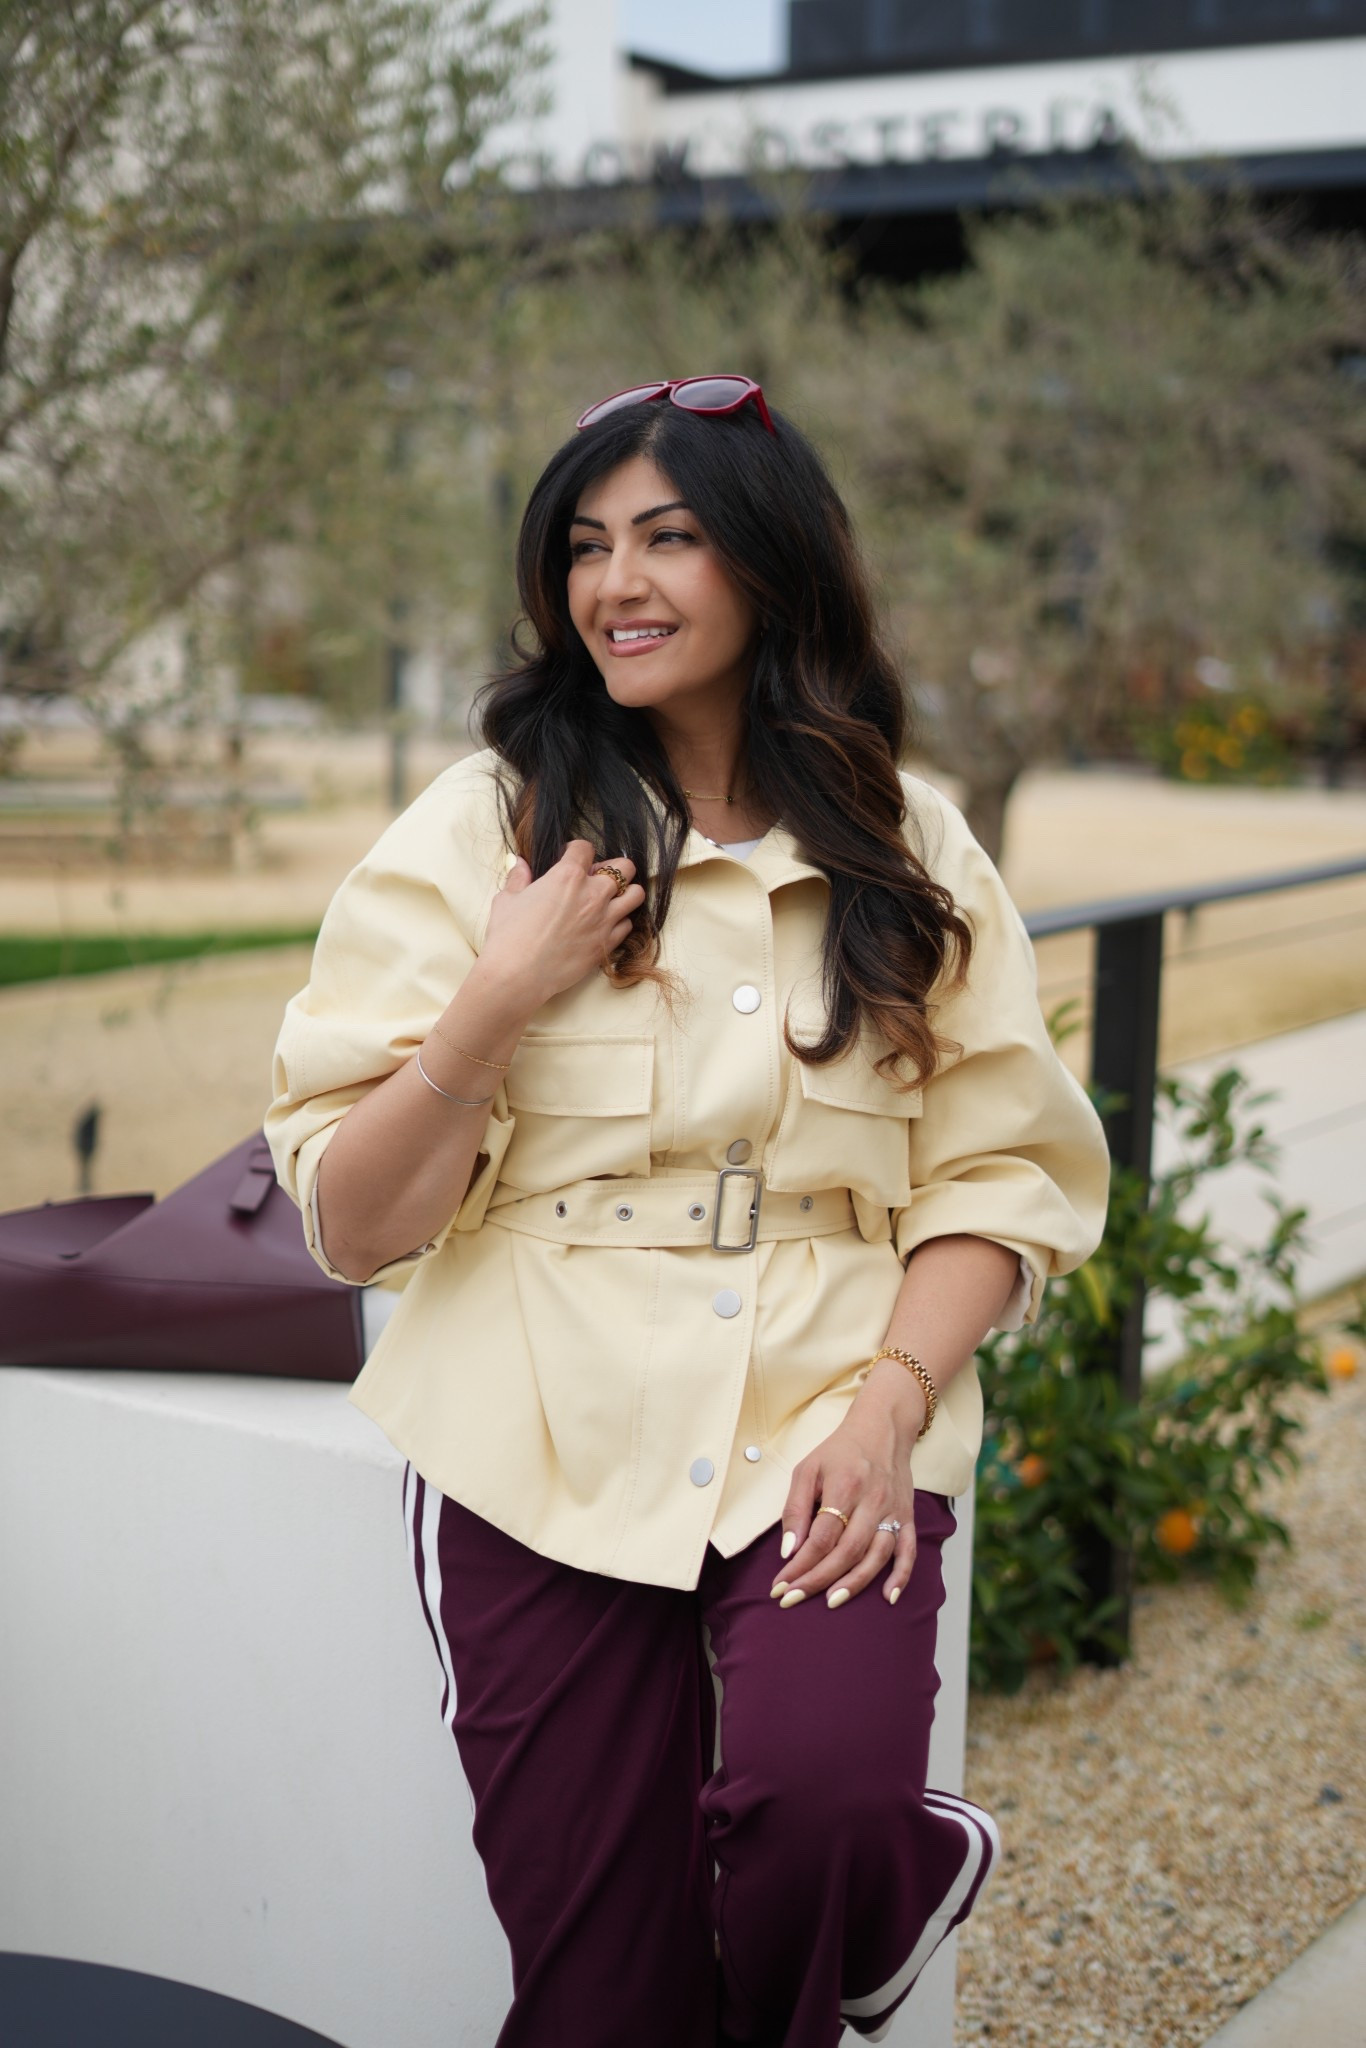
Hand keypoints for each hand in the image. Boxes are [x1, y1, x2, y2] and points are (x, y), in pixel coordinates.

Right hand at [480, 839, 646, 1010]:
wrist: (518, 975)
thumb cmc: (509, 936)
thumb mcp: (507, 899)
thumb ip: (519, 878)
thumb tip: (521, 864)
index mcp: (567, 876)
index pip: (586, 848)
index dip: (577, 851)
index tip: (570, 859)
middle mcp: (593, 894)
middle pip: (625, 867)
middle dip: (613, 868)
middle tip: (596, 878)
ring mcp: (604, 920)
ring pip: (636, 895)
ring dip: (625, 893)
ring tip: (609, 899)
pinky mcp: (607, 944)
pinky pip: (628, 925)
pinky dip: (620, 922)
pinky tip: (604, 924)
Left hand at [770, 1366, 925, 1609]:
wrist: (883, 1428)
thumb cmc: (840, 1451)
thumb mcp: (808, 1469)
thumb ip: (795, 1508)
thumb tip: (789, 1551)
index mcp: (844, 1486)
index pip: (820, 1537)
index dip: (800, 1565)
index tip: (780, 1585)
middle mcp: (872, 1501)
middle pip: (846, 1551)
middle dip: (818, 1580)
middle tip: (794, 1600)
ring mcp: (893, 1511)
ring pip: (876, 1556)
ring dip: (854, 1584)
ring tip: (831, 1602)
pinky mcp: (908, 1517)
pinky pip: (908, 1551)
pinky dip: (901, 1576)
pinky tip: (888, 1597)